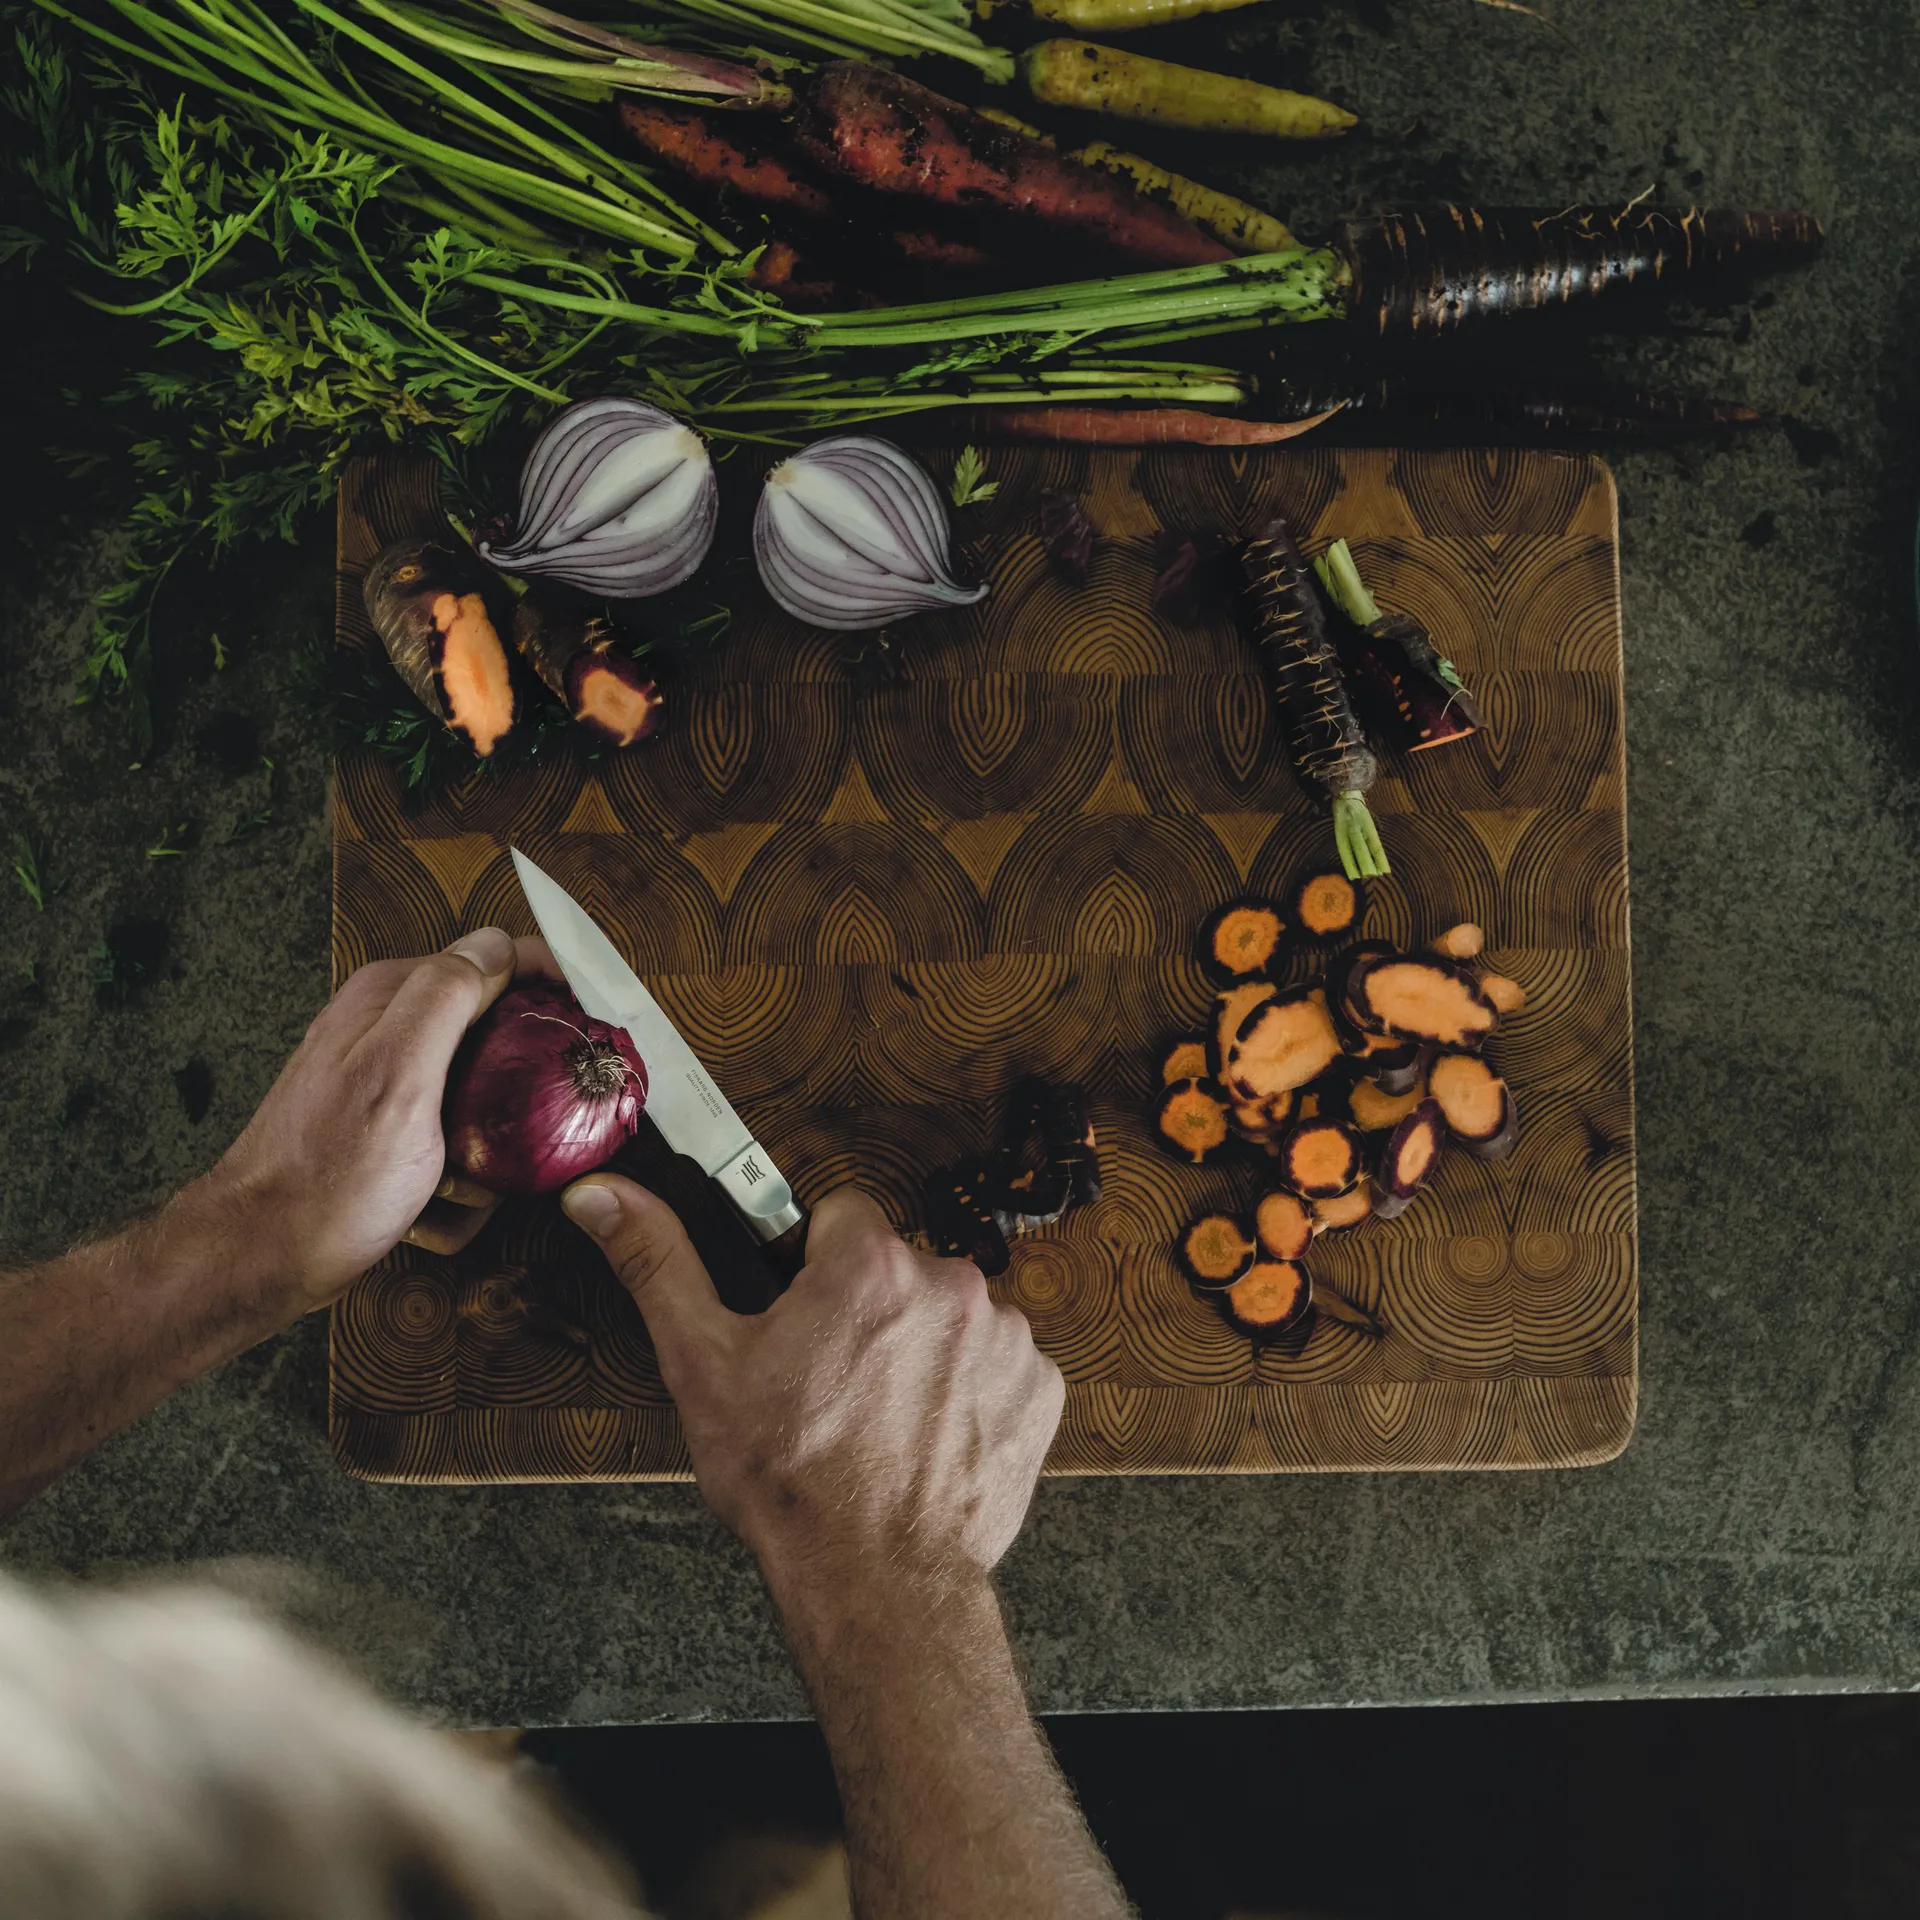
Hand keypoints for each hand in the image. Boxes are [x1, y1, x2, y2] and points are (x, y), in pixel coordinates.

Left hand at [199, 928, 548, 1313]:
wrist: (263, 1256)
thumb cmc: (330, 1176)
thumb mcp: (399, 1072)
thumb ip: (446, 996)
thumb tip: (499, 945)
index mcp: (392, 996)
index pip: (497, 959)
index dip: (550, 990)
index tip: (588, 1032)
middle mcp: (388, 1029)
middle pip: (497, 1036)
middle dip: (518, 1090)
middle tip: (516, 1134)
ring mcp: (388, 1083)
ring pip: (482, 1099)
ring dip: (486, 1149)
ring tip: (459, 1185)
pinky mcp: (388, 1134)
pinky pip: (454, 1146)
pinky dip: (456, 1182)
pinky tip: (435, 1207)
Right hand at [560, 1180, 1063, 1605]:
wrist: (877, 1584)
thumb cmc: (790, 1481)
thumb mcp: (702, 1365)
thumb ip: (657, 1261)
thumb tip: (604, 1196)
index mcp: (867, 1264)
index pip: (837, 1216)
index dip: (810, 1265)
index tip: (799, 1317)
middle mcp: (949, 1284)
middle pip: (895, 1267)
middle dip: (865, 1310)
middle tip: (829, 1381)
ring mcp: (1004, 1337)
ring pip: (947, 1316)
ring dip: (920, 1350)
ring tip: (878, 1419)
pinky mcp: (1038, 1388)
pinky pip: (997, 1364)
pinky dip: (968, 1392)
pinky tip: (927, 1437)